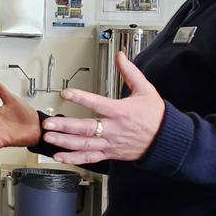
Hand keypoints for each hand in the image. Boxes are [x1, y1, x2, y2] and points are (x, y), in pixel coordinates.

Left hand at [39, 52, 164, 164]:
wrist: (166, 140)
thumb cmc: (156, 116)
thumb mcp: (146, 90)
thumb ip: (130, 73)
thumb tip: (120, 56)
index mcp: (121, 112)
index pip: (97, 103)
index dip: (81, 98)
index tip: (66, 93)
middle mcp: (113, 129)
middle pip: (86, 128)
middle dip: (66, 126)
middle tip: (49, 122)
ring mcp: (110, 143)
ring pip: (85, 144)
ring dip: (65, 142)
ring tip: (49, 138)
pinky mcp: (110, 153)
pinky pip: (90, 157)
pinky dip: (74, 158)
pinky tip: (60, 156)